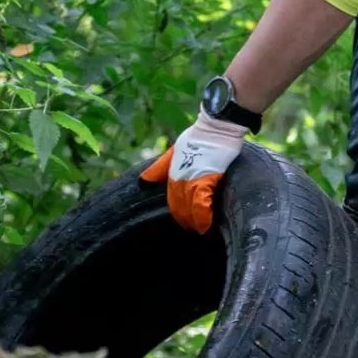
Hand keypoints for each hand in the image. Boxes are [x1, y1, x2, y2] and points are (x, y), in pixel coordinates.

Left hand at [140, 111, 246, 233]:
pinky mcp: (207, 177)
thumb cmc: (197, 136)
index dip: (177, 213)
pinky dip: (202, 214)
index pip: (171, 199)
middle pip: (178, 205)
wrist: (216, 126)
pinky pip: (201, 201)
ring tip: (199, 230)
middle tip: (192, 229)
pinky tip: (205, 224)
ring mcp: (193, 177)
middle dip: (184, 220)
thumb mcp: (173, 151)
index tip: (184, 222)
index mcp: (172, 172)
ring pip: (188, 206)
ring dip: (193, 221)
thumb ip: (159, 167)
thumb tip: (142, 182)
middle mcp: (180, 177)